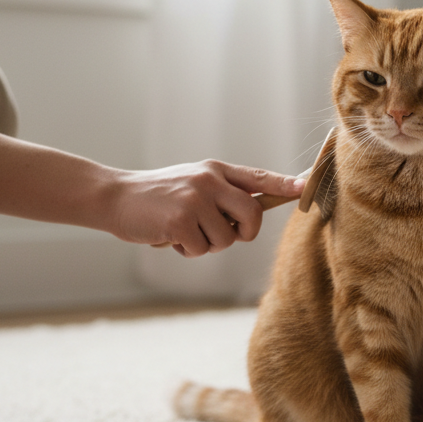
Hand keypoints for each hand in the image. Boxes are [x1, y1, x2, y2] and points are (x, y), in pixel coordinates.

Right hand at [109, 161, 304, 256]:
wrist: (116, 198)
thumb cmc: (160, 196)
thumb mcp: (194, 183)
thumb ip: (223, 193)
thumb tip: (255, 213)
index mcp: (217, 171)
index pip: (259, 177)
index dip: (285, 184)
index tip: (306, 186)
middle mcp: (210, 181)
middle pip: (253, 214)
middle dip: (244, 232)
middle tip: (226, 233)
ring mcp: (195, 200)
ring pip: (226, 238)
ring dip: (207, 244)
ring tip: (184, 230)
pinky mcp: (180, 221)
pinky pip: (202, 249)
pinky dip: (188, 250)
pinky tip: (171, 237)